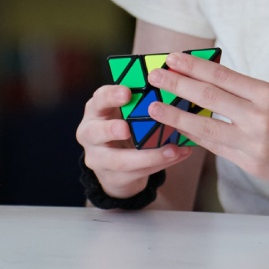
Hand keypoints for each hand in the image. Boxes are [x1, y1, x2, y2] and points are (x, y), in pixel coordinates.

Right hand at [77, 83, 192, 199]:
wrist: (116, 164)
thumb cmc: (125, 125)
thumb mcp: (127, 111)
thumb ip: (141, 102)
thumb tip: (173, 91)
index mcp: (96, 111)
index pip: (98, 100)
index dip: (110, 96)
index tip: (127, 93)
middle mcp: (91, 134)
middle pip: (94, 132)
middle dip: (110, 130)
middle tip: (125, 129)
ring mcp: (99, 159)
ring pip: (118, 160)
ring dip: (147, 156)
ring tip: (171, 151)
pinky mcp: (113, 177)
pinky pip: (137, 172)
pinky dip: (160, 164)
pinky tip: (177, 156)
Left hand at [146, 51, 268, 196]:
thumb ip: (248, 97)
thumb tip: (210, 89)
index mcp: (268, 93)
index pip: (222, 75)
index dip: (193, 66)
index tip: (171, 58)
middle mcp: (260, 115)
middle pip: (209, 96)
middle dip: (177, 85)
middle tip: (153, 77)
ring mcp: (255, 142)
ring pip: (205, 125)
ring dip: (176, 115)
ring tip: (154, 107)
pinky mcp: (253, 164)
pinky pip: (217, 149)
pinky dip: (197, 138)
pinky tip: (180, 132)